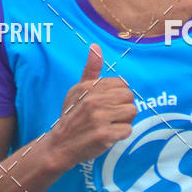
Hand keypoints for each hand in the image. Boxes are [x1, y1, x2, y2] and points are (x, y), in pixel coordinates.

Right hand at [48, 44, 136, 169]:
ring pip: (131, 113)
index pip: (122, 84)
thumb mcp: (77, 90)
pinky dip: (120, 134)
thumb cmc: (71, 116)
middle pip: (129, 98)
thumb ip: (90, 70)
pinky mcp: (104, 135)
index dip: (118, 95)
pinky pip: (127, 130)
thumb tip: (96, 47)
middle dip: (123, 108)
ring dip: (123, 121)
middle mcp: (94, 100)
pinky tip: (108, 135)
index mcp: (90, 87)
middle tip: (109, 116)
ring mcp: (99, 118)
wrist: (60, 145)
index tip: (107, 104)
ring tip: (109, 125)